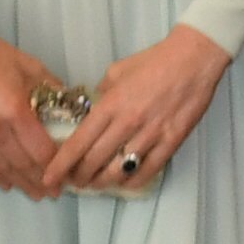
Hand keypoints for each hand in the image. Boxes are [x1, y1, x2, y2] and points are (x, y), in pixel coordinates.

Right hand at [0, 12, 71, 197]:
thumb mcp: (30, 67)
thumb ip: (52, 90)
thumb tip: (73, 106)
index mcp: (15, 109)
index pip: (40, 151)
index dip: (55, 167)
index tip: (66, 175)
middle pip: (22, 164)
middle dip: (41, 182)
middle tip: (54, 192)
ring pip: (1, 168)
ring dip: (20, 183)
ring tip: (35, 194)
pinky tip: (7, 182)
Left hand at [36, 24, 230, 197]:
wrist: (194, 59)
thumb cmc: (154, 61)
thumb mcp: (117, 72)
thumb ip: (101, 94)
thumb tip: (93, 110)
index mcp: (110, 105)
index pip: (78, 142)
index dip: (61, 164)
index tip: (49, 178)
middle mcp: (127, 123)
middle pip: (94, 161)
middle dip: (79, 177)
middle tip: (73, 181)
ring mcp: (150, 134)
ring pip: (119, 171)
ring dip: (103, 182)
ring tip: (96, 183)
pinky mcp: (171, 142)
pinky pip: (147, 170)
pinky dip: (132, 181)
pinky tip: (124, 181)